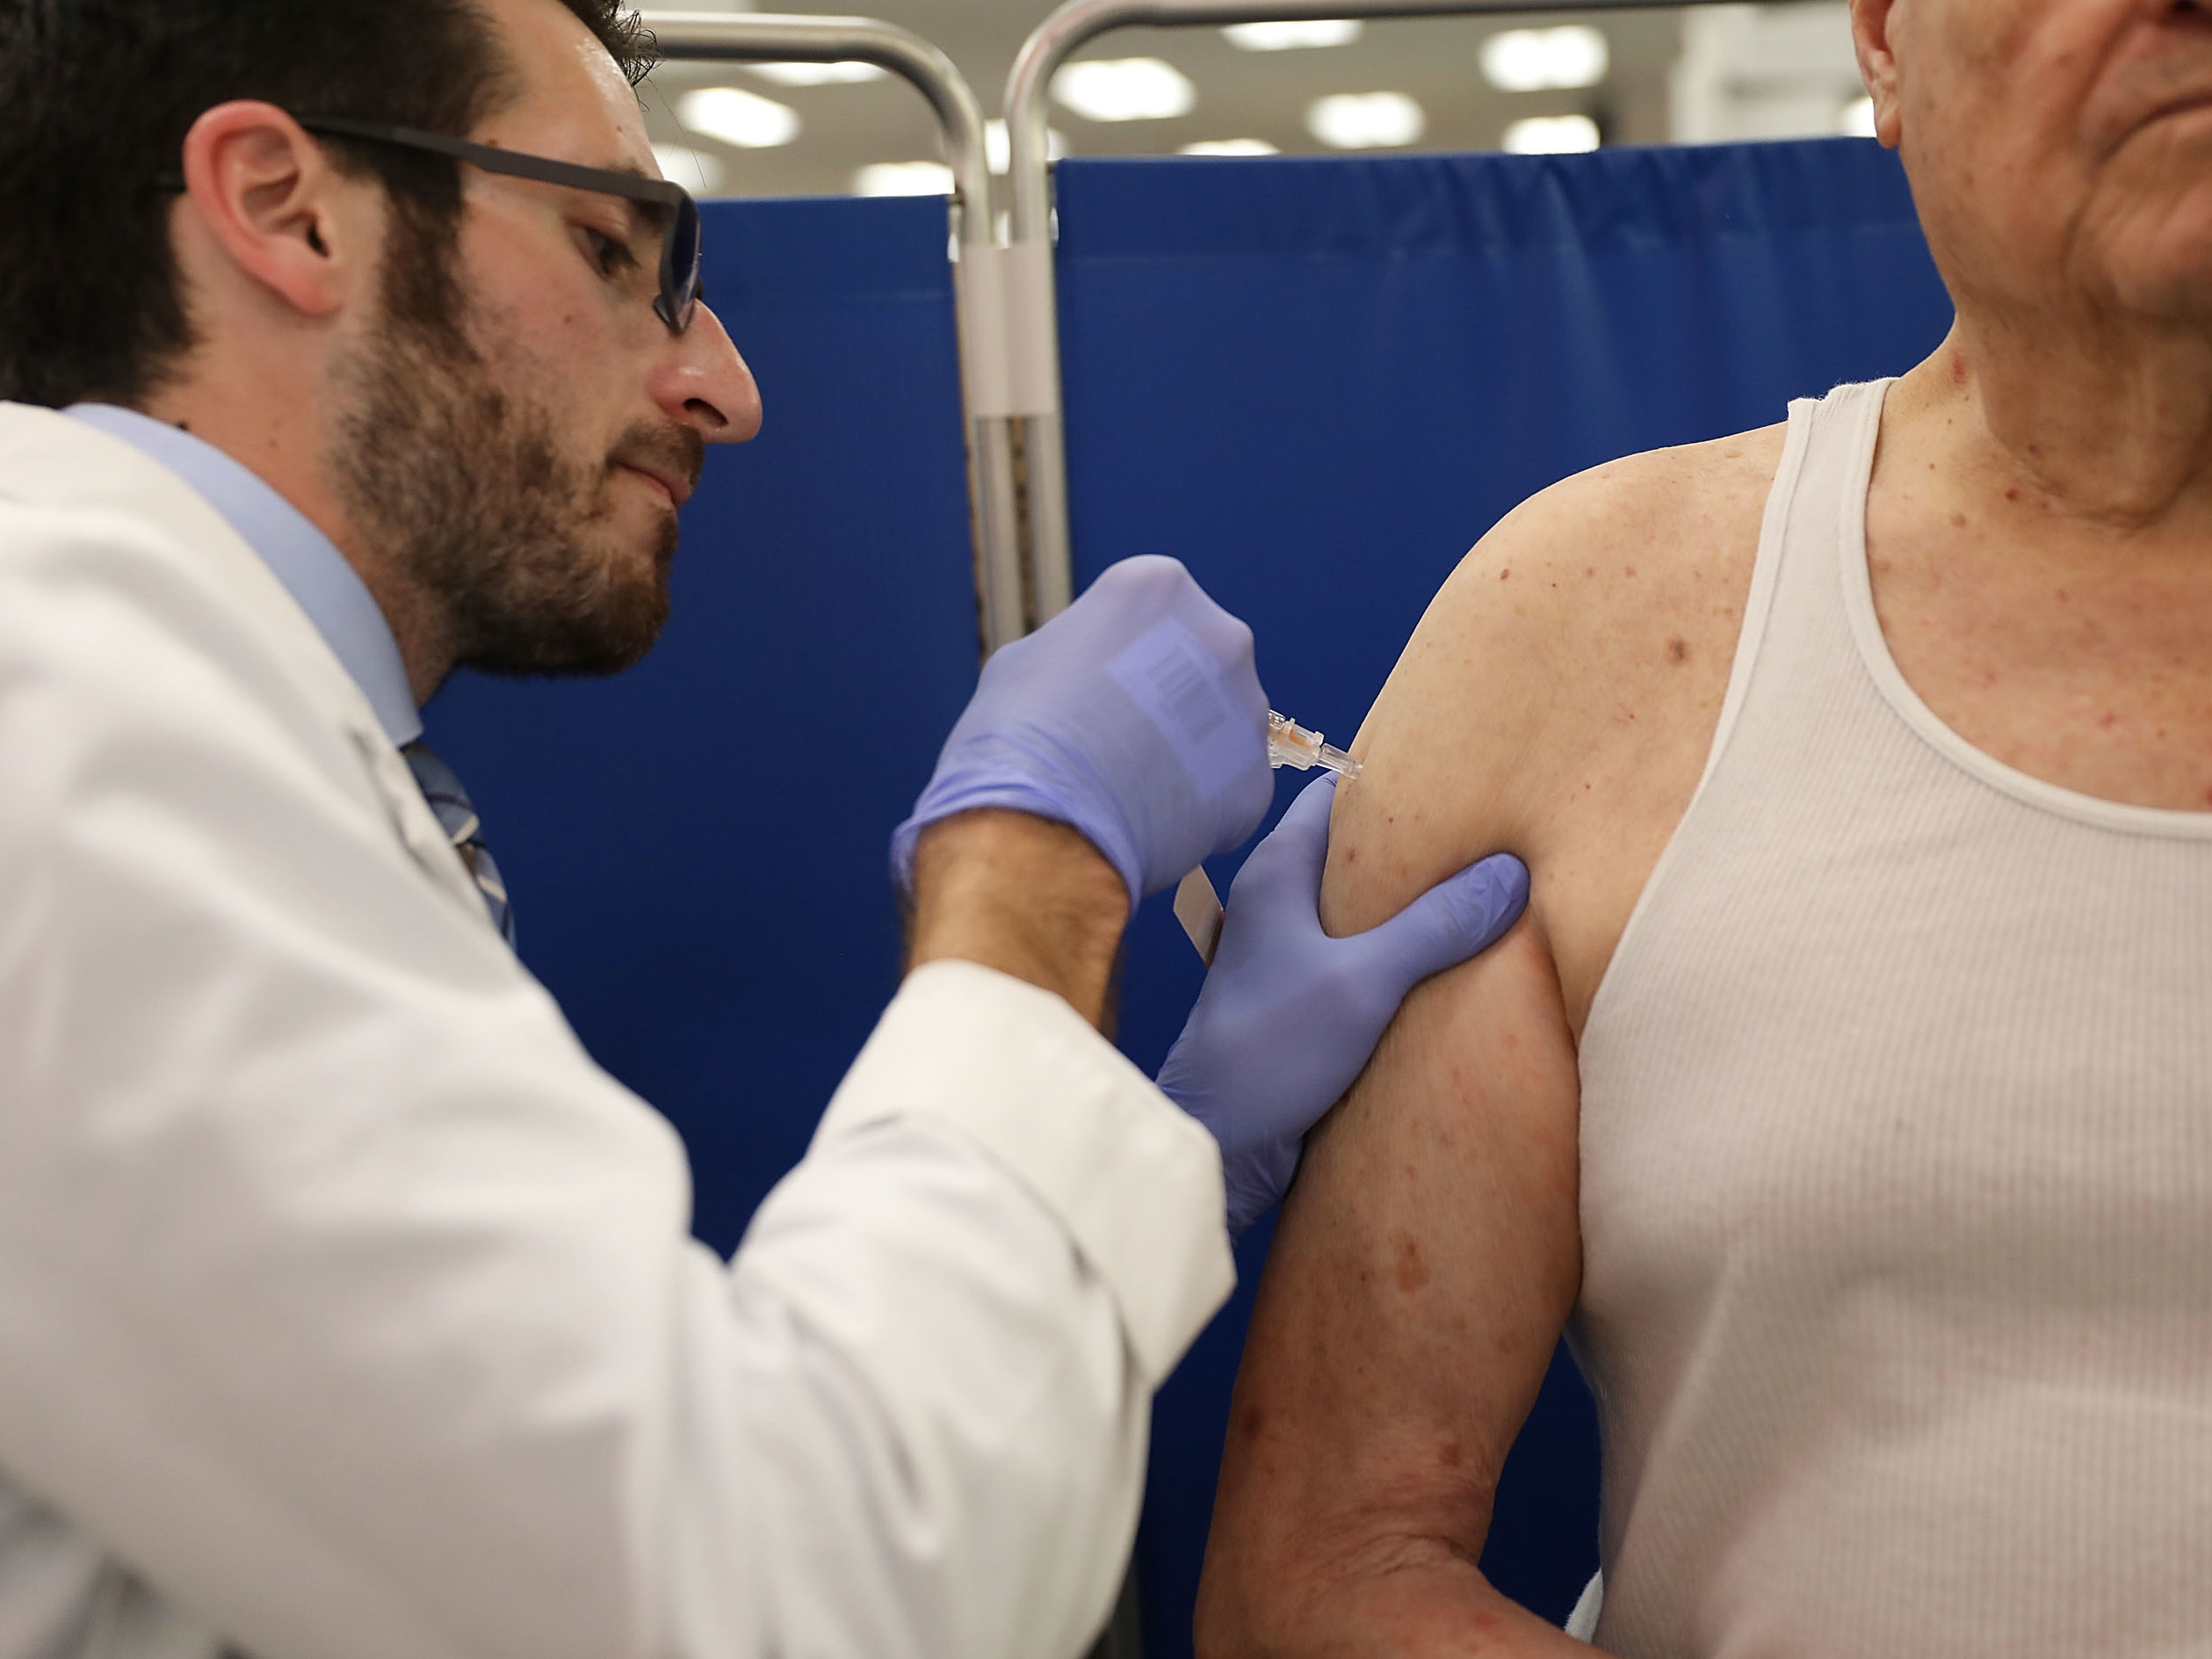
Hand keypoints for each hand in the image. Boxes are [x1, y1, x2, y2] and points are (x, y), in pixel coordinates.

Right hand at [892, 557, 1272, 905]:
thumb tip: (1086, 670)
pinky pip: (1227, 790)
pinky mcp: (1256, 780)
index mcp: (1159, 586)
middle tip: (1115, 739)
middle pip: (1197, 664)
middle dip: (1166, 697)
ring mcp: (1248, 710)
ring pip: (1220, 727)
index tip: (1089, 689)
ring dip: (1186, 750)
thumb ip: (1075, 652)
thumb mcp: (1026, 659)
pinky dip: (1196, 806)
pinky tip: (1149, 823)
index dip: (1114, 653)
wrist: (1042, 823)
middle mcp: (1222, 635)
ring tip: (1129, 788)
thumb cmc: (1018, 730)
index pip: (1148, 611)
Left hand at [1157, 775, 1529, 1233]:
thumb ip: (1434, 926)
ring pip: (1365, 916)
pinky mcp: (1308, 1006)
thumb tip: (1511, 871)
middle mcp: (1279, 906)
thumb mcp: (1363, 980)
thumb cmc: (1267, 1052)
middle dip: (1422, 851)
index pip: (1336, 796)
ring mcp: (1291, 958)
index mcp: (1277, 874)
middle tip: (1497, 839)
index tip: (1461, 776)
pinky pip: (1366, 965)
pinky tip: (1459, 968)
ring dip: (1419, 913)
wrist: (1217, 1145)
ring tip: (1494, 898)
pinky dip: (1407, 961)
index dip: (1394, 780)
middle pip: (1359, 854)